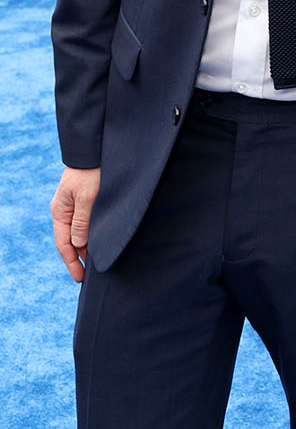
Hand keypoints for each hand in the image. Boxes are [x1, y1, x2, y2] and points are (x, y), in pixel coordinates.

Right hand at [51, 166, 100, 280]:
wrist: (95, 150)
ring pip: (82, 234)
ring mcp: (76, 207)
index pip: (64, 244)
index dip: (72, 263)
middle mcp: (66, 211)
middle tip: (92, 277)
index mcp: (60, 212)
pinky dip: (94, 236)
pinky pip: (89, 225)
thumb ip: (82, 222)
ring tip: (100, 264)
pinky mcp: (88, 202)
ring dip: (89, 248)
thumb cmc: (91, 172)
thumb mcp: (87, 197)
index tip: (80, 278)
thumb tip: (78, 246)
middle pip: (72, 242)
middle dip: (81, 259)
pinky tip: (102, 243)